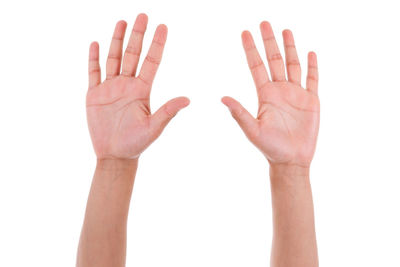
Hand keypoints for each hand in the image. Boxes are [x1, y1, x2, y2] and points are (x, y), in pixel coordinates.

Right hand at [86, 14, 188, 159]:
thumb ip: (168, 112)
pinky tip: (95, 43)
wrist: (115, 155)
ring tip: (122, 22)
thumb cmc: (137, 144)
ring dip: (117, 41)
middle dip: (138, 35)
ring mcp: (110, 88)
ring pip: (114, 58)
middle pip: (133, 55)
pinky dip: (93, 58)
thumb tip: (188, 99)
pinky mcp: (94, 94)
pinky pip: (93, 72)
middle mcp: (127, 85)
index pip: (151, 61)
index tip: (163, 27)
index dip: (157, 44)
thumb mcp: (154, 127)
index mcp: (142, 90)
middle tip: (143, 15)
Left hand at [222, 21, 318, 167]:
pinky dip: (312, 67)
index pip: (256, 66)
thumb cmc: (269, 148)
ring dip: (290, 48)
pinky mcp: (311, 101)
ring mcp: (296, 94)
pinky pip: (312, 79)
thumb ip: (239, 113)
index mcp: (265, 94)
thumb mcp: (252, 130)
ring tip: (286, 31)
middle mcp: (279, 90)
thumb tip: (221, 97)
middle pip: (274, 60)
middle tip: (264, 22)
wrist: (291, 160)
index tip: (245, 32)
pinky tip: (310, 53)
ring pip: (293, 65)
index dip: (251, 49)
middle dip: (269, 41)